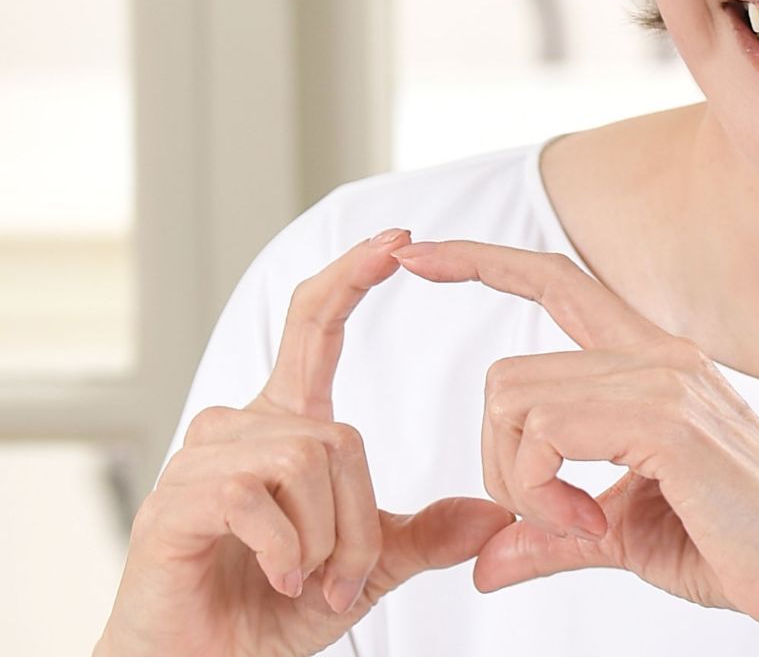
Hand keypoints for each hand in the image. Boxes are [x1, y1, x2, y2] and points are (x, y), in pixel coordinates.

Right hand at [97, 231, 515, 656]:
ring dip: (326, 541)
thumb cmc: (269, 609)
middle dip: (360, 520)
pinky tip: (278, 577)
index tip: (398, 241)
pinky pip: (259, 498)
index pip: (315, 326)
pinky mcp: (176, 497)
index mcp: (285, 425)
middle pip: (340, 435)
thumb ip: (423, 537)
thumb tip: (492, 513)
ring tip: (305, 581)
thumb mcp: (364, 569)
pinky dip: (288, 552)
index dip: (353, 278)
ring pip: (307, 463)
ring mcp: (202, 458)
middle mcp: (240, 426)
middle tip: (343, 580)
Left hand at [390, 238, 758, 643]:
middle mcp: (659, 355)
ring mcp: (666, 381)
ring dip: (520, 482)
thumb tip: (486, 562)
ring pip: (515, 401)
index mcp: (652, 365)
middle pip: (508, 376)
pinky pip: (547, 434)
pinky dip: (541, 490)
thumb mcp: (624, 535)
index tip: (418, 254)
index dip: (484, 261)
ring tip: (578, 523)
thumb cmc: (735, 551)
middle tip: (548, 519)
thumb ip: (553, 534)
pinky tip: (589, 520)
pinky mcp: (669, 420)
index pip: (555, 282)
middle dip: (498, 462)